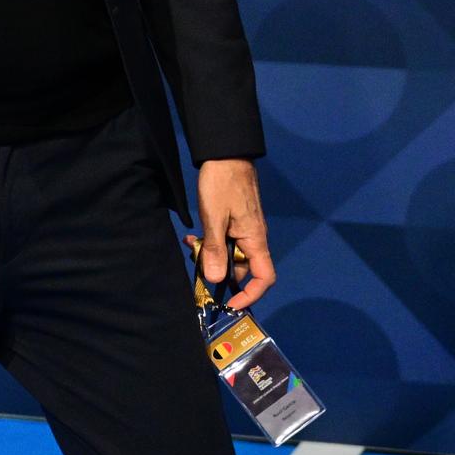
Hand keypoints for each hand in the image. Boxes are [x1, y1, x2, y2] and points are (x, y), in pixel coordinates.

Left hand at [194, 158, 275, 311]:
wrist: (225, 152)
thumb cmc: (223, 183)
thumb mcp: (214, 217)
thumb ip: (214, 249)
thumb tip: (215, 280)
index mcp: (255, 239)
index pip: (264, 277)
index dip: (250, 294)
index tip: (229, 302)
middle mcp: (253, 237)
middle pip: (241, 268)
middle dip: (220, 272)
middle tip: (196, 267)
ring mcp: (244, 228)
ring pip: (229, 253)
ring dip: (210, 255)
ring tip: (191, 245)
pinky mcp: (234, 220)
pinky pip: (224, 240)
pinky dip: (209, 242)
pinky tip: (192, 236)